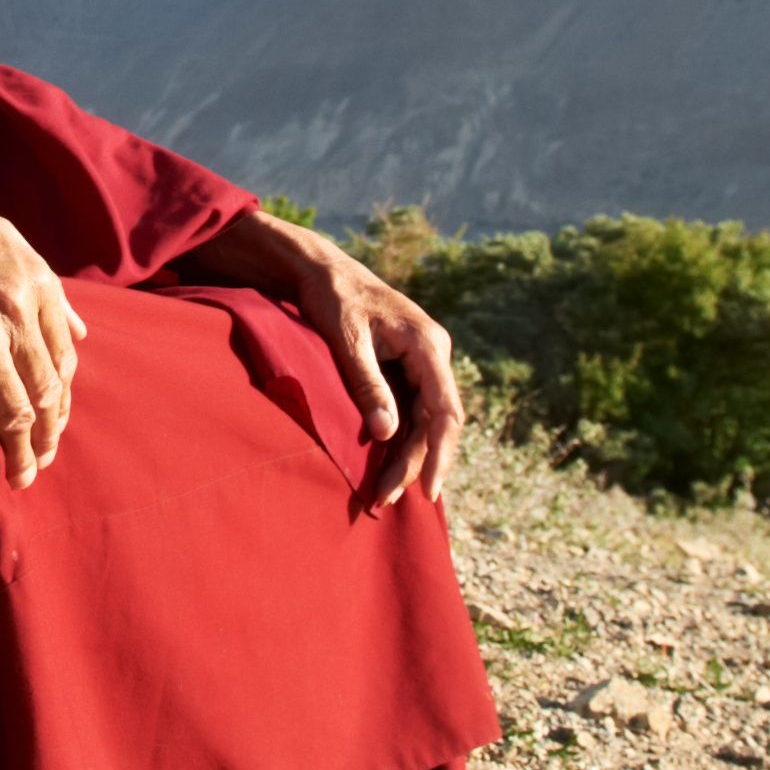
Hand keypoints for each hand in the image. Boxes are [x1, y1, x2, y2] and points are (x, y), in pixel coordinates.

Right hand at [0, 195, 87, 484]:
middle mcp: (17, 306)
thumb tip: (80, 329)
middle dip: (48, 435)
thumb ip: (39, 281)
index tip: (52, 422)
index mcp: (33, 276)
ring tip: (19, 479)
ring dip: (21, 455)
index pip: (64, 354)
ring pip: (17, 413)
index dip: (61, 397)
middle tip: (41, 462)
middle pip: (46, 389)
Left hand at [185, 211, 461, 507]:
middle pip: (437, 423)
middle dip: (416, 463)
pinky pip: (413, 412)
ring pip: (426, 421)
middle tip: (386, 498)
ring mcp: (423, 363)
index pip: (446, 411)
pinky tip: (386, 466)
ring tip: (383, 492)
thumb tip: (385, 434)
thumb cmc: (333, 300)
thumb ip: (368, 385)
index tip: (428, 490)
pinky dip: (400, 440)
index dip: (440, 454)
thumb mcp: (347, 340)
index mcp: (428, 344)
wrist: (323, 271)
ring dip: (408, 456)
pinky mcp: (408, 370)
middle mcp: (434, 355)